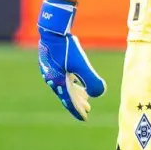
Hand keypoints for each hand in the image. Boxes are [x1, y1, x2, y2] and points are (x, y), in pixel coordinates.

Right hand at [37, 0, 106, 120]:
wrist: (52, 31)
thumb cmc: (66, 47)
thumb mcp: (81, 64)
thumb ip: (91, 79)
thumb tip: (100, 93)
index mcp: (59, 82)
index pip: (70, 101)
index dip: (78, 110)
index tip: (85, 118)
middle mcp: (53, 80)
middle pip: (67, 95)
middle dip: (77, 103)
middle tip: (88, 110)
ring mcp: (50, 72)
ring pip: (64, 87)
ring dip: (75, 93)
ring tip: (85, 96)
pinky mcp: (51, 64)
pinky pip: (61, 78)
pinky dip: (70, 83)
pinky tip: (76, 79)